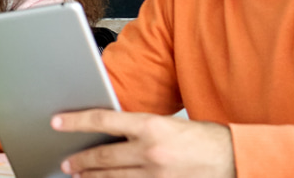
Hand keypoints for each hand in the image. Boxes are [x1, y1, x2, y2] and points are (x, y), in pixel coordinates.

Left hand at [54, 109, 234, 177]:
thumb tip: (108, 132)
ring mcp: (156, 175)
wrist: (236, 159)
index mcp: (151, 126)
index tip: (57, 123)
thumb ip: (138, 128)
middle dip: (80, 161)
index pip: (102, 120)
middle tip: (66, 163)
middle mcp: (150, 151)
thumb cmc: (203, 138)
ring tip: (80, 175)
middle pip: (102, 157)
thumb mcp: (168, 123)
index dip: (75, 122)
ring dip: (92, 177)